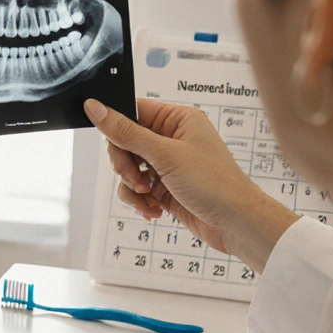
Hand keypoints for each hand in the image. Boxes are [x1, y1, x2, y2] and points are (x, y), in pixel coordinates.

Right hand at [85, 98, 298, 269]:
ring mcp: (167, 163)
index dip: (116, 124)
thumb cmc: (214, 183)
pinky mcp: (165, 186)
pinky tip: (152, 210)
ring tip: (146, 197)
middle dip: (124, 164)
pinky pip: (136, 187)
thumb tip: (96, 108)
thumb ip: (126, 132)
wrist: (236, 224)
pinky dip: (139, 199)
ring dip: (131, 185)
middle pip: (126, 141)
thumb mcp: (165, 155)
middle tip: (134, 178)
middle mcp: (172, 138)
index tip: (105, 136)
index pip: (133, 111)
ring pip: (128, 167)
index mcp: (177, 119)